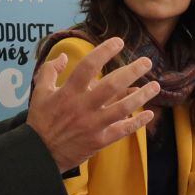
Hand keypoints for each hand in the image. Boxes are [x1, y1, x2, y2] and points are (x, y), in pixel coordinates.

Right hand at [26, 37, 159, 171]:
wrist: (40, 153)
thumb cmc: (41, 120)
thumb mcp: (39, 92)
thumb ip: (50, 71)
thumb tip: (63, 56)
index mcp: (68, 92)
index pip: (88, 66)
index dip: (104, 51)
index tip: (119, 42)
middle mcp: (83, 106)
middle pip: (111, 85)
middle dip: (131, 71)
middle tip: (147, 62)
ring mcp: (93, 124)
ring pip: (122, 108)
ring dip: (141, 96)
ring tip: (156, 86)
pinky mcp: (99, 140)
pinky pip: (122, 130)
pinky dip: (137, 123)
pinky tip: (150, 114)